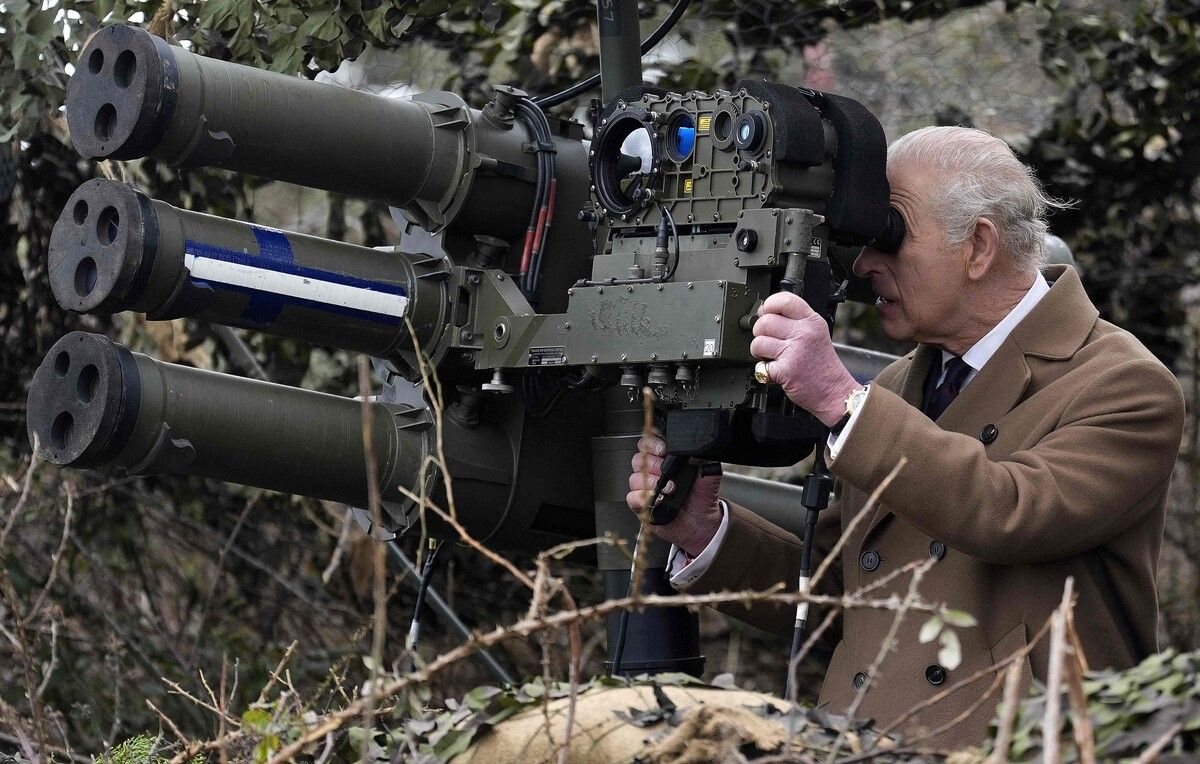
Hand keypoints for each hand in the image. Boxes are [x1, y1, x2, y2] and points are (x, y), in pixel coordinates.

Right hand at [626, 435, 722, 555]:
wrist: (703, 523)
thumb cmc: (702, 498)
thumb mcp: (708, 475)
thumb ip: (704, 460)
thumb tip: (699, 451)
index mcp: (666, 460)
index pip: (649, 444)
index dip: (652, 445)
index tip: (663, 451)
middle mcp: (653, 472)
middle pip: (639, 459)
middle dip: (654, 466)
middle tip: (669, 475)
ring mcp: (646, 489)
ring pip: (635, 478)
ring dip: (651, 483)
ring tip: (669, 491)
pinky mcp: (642, 505)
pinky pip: (632, 498)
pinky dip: (643, 499)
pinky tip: (658, 500)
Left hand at [751, 291, 859, 427]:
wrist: (835, 392)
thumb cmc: (822, 365)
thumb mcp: (816, 333)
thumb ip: (796, 322)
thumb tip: (764, 314)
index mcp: (812, 321)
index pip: (784, 300)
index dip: (769, 305)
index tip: (765, 313)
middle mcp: (804, 333)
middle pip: (765, 321)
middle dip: (759, 332)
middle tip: (767, 340)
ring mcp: (794, 351)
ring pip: (758, 342)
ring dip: (758, 352)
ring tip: (770, 356)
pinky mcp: (786, 370)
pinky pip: (760, 365)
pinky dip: (764, 370)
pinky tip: (776, 371)